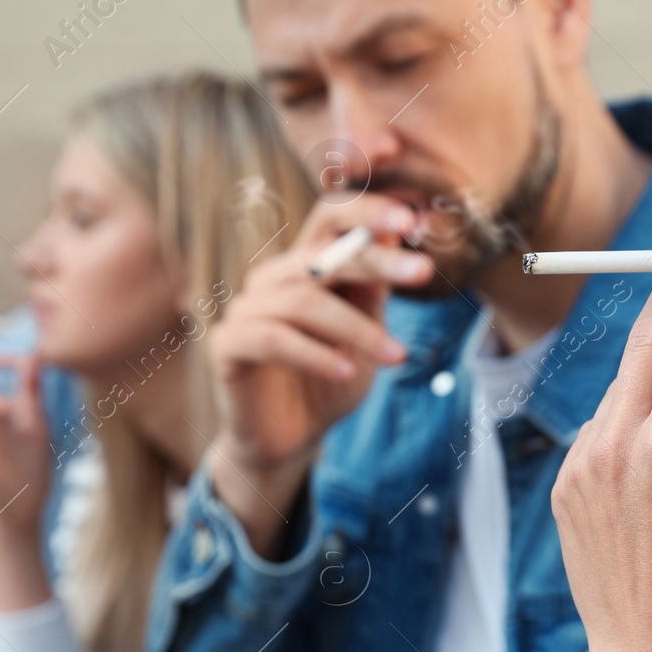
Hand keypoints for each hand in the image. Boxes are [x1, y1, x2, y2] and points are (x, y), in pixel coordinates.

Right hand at [208, 195, 431, 472]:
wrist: (290, 441)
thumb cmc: (331, 380)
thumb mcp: (365, 332)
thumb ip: (375, 287)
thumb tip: (402, 232)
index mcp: (306, 266)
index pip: (330, 217)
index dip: (367, 211)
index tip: (411, 220)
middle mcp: (272, 278)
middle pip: (321, 254)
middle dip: (376, 261)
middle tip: (424, 273)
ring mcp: (245, 309)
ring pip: (303, 301)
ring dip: (356, 328)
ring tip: (396, 356)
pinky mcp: (227, 346)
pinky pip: (272, 338)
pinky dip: (314, 354)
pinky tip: (346, 372)